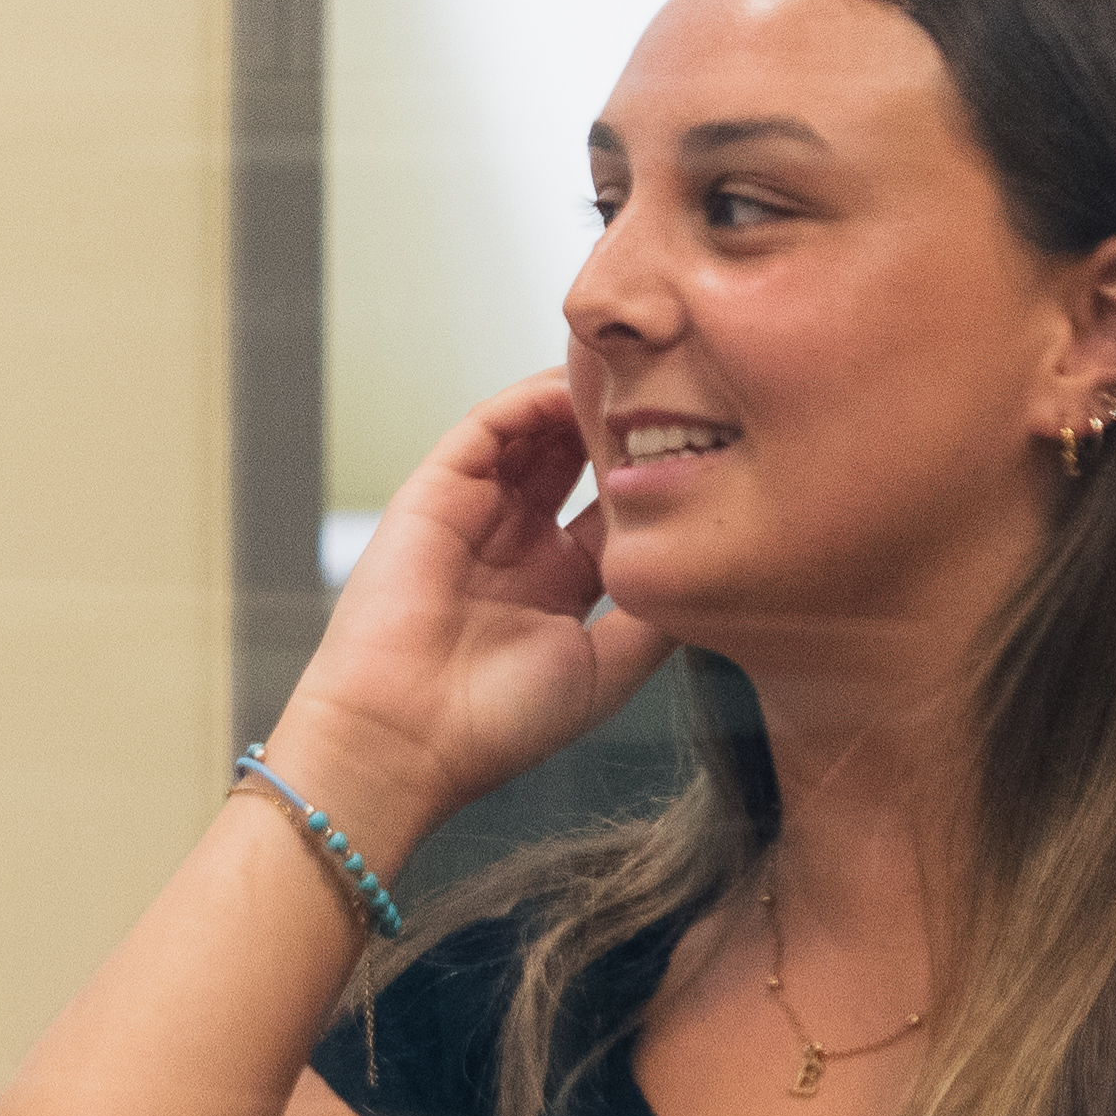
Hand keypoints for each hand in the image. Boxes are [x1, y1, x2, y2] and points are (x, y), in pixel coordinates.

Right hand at [271, 373, 675, 852]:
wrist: (404, 740)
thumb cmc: (496, 723)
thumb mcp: (608, 669)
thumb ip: (657, 616)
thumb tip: (710, 567)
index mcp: (556, 588)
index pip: (612, 509)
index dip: (654, 477)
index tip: (705, 449)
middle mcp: (516, 546)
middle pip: (576, 461)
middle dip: (619, 427)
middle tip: (671, 393)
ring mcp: (474, 516)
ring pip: (533, 434)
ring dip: (579, 401)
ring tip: (629, 374)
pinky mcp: (433, 495)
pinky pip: (486, 428)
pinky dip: (528, 400)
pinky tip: (572, 387)